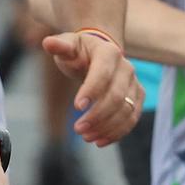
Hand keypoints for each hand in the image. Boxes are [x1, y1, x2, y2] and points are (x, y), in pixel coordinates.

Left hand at [41, 29, 141, 145]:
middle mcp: (126, 67)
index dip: (91, 91)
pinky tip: (100, 141)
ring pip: (126, 110)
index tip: (76, 108)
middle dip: (97, 115)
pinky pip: (132, 118)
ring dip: (107, 127)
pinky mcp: (137, 97)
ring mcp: (134, 83)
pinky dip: (117, 132)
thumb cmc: (78, 51)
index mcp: (108, 52)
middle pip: (116, 96)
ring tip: (86, 137)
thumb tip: (47, 43)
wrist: (97, 55)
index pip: (103, 73)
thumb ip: (59, 46)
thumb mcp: (67, 46)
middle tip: (78, 129)